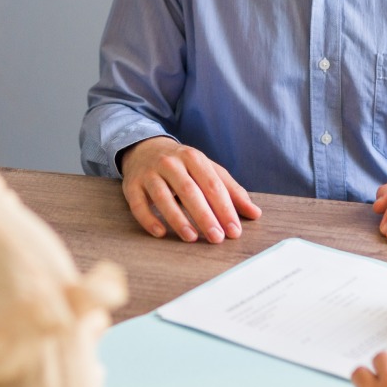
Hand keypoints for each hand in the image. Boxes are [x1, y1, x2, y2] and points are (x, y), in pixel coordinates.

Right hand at [119, 137, 261, 241]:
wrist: (144, 148)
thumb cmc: (183, 165)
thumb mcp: (208, 170)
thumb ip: (231, 191)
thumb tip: (255, 213)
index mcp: (193, 158)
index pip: (212, 184)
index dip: (224, 208)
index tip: (234, 231)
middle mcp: (170, 163)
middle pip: (189, 191)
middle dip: (204, 216)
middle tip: (217, 238)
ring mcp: (149, 174)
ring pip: (163, 197)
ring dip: (178, 219)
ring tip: (191, 238)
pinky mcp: (131, 185)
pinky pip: (138, 204)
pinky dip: (148, 219)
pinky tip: (160, 233)